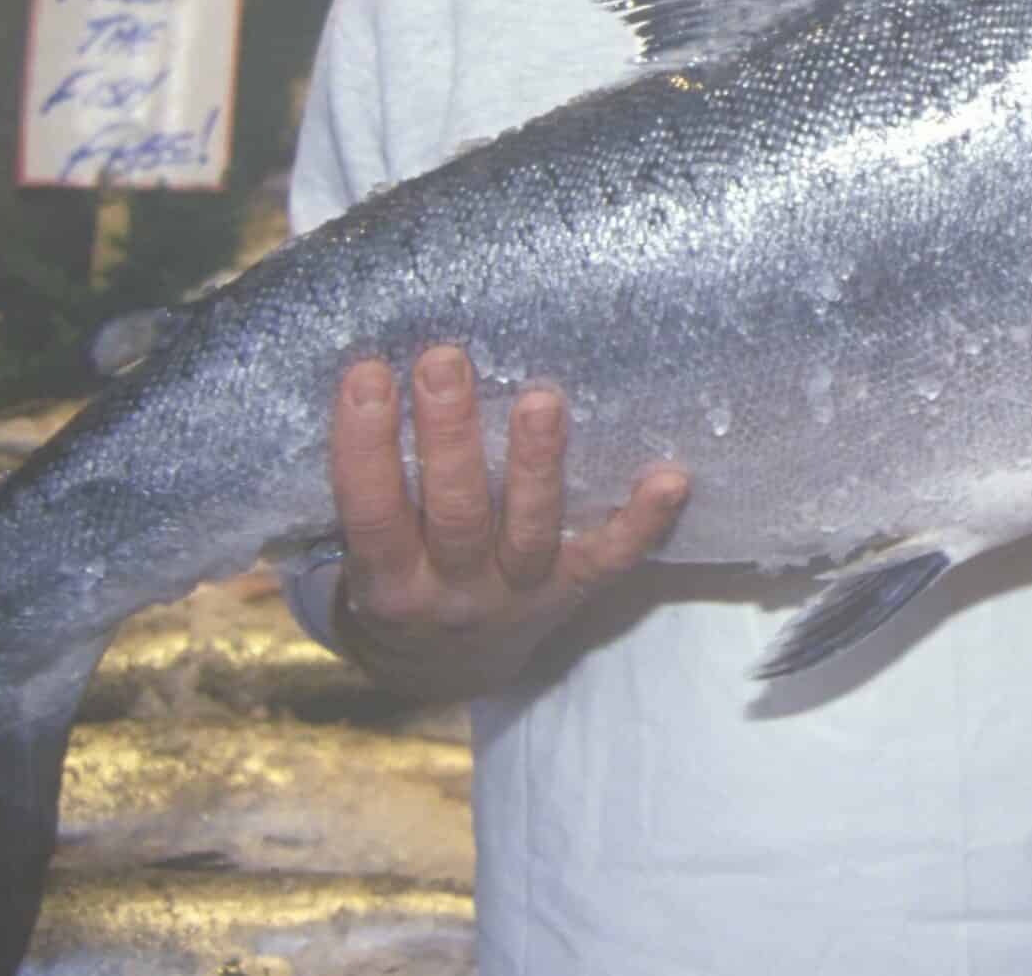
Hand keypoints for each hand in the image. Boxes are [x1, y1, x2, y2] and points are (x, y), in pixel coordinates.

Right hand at [328, 346, 688, 702]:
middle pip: (455, 513)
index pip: (371, 510)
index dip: (364, 446)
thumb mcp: (360, 553)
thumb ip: (367, 485)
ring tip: (541, 399)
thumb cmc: (399, 575)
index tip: (368, 373)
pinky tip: (671, 477)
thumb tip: (365, 373)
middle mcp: (454, 590)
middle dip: (449, 436)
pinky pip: (613, 557)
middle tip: (444, 361)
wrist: (444, 670)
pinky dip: (644, 520)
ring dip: (537, 463)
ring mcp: (520, 592)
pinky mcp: (574, 589)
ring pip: (532, 529)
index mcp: (389, 581)